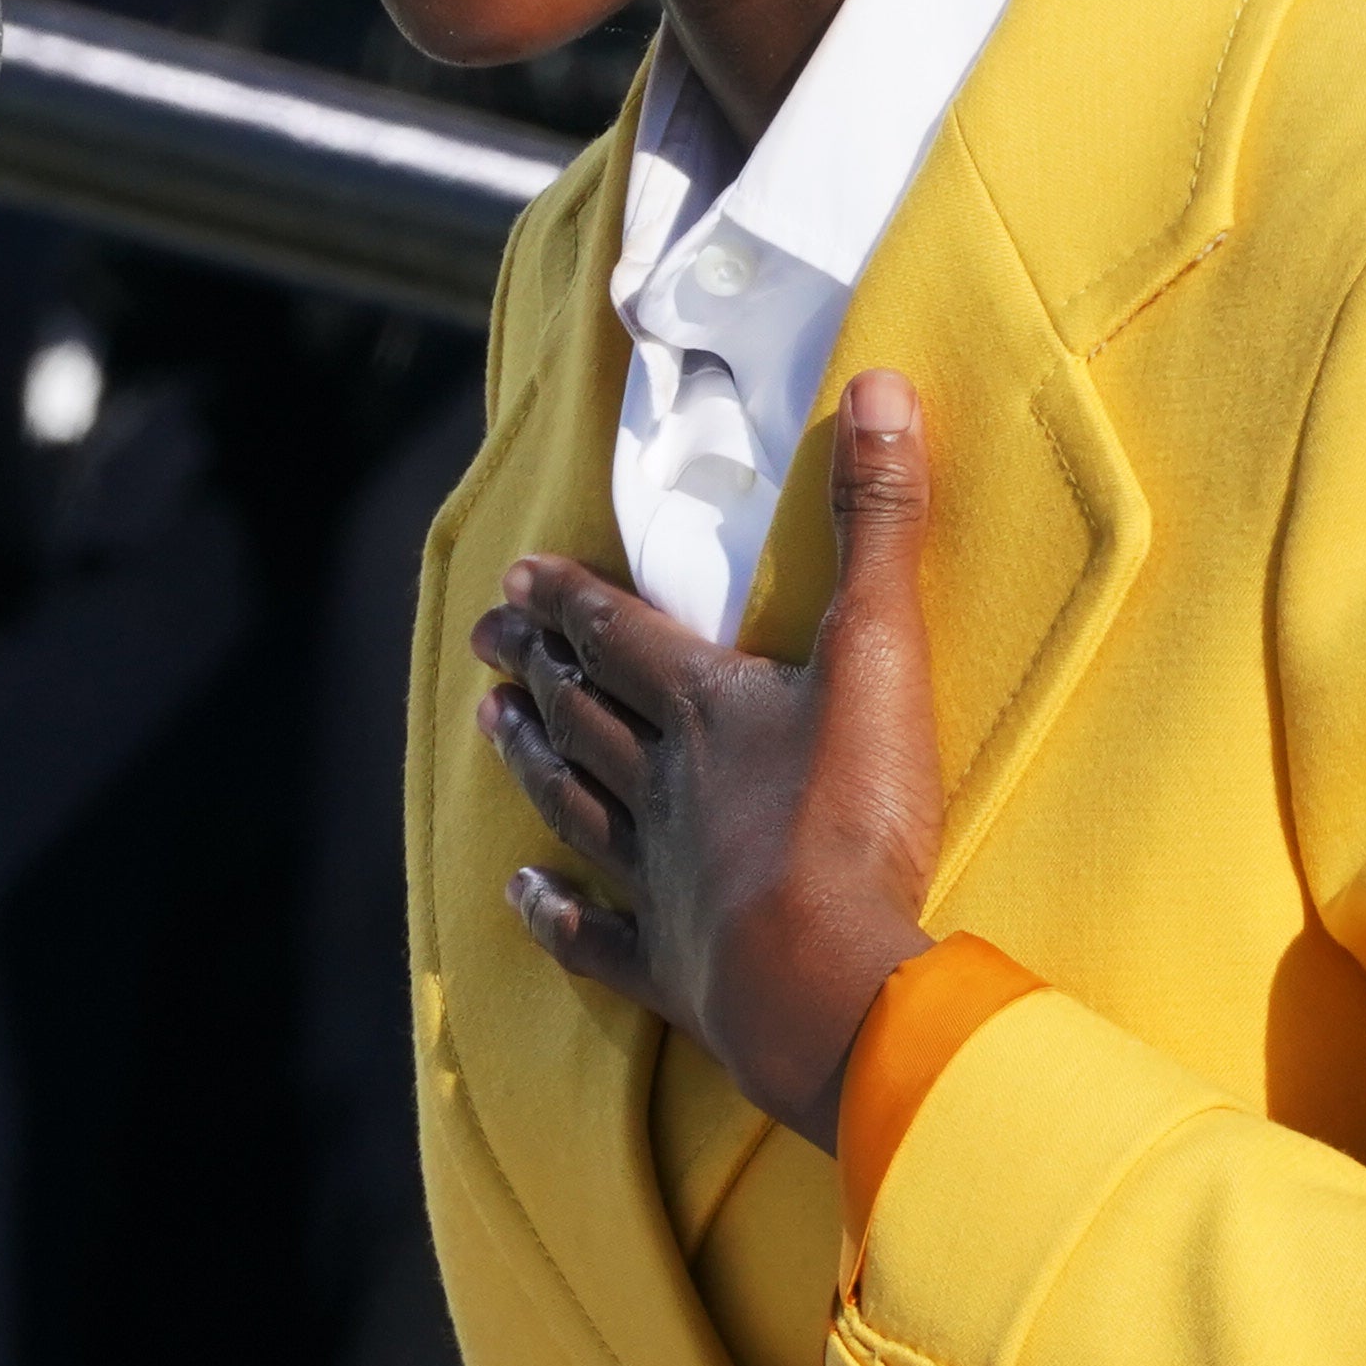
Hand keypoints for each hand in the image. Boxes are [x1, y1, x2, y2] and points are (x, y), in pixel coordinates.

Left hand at [473, 366, 947, 1145]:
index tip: (516, 575)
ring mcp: (658, 879)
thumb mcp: (881, 649)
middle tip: (485, 637)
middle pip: (585, 714)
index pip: (620, 636)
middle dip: (538, 668)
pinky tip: (523, 896)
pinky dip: (556, 914)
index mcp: (706, 708)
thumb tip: (879, 385)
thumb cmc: (852, 816)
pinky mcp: (671, 966)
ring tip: (490, 725)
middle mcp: (662, 785)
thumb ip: (879, 522)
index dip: (570, 601)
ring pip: (576, 805)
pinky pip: (597, 935)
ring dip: (533, 762)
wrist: (827, 980)